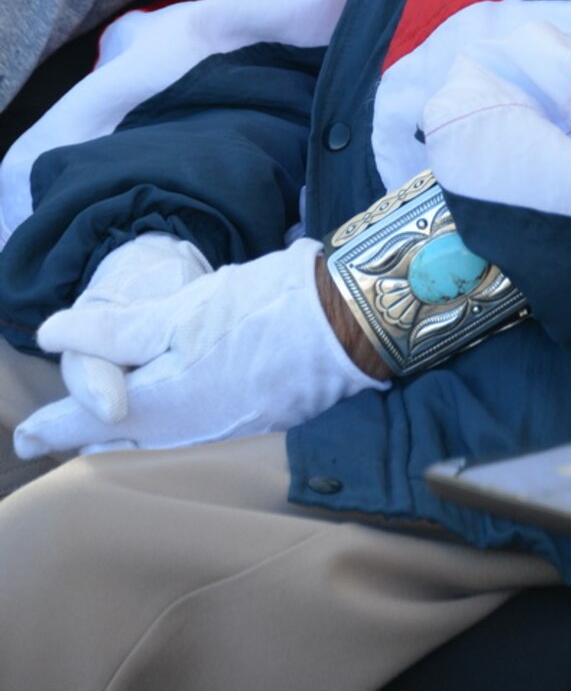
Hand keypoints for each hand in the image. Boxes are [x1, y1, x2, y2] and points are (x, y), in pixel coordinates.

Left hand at [14, 238, 385, 458]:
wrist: (350, 321)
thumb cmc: (265, 307)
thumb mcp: (182, 309)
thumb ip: (115, 328)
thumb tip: (52, 333)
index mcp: (164, 409)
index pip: (90, 425)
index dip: (54, 427)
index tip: (26, 435)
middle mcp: (189, 438)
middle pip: (120, 449)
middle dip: (86, 444)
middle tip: (54, 438)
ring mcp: (225, 441)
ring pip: (156, 451)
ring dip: (125, 442)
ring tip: (102, 435)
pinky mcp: (254, 430)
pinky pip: (191, 445)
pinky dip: (165, 438)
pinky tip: (169, 423)